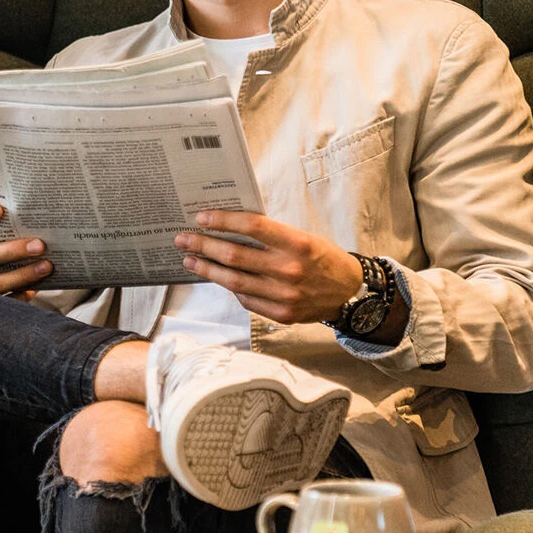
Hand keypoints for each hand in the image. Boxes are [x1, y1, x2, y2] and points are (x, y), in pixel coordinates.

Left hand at [174, 211, 363, 324]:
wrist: (349, 293)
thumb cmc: (321, 258)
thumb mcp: (302, 237)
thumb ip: (270, 235)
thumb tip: (229, 227)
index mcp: (297, 243)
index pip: (252, 227)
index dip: (223, 221)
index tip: (202, 218)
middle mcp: (289, 270)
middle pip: (235, 256)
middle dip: (203, 246)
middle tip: (183, 239)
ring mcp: (284, 295)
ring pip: (233, 281)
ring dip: (207, 269)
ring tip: (189, 261)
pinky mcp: (281, 314)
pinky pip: (245, 299)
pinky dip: (229, 287)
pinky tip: (217, 278)